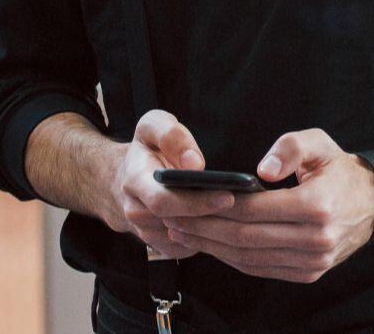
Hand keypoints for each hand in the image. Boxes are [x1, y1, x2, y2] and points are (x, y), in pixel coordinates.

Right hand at [109, 110, 234, 259]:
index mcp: (134, 180)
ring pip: (187, 237)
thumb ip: (171, 136)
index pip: (163, 200)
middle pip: (177, 222)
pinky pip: (190, 247)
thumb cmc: (149, 149)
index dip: (197, 202)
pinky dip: (211, 238)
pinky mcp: (162, 246)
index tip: (228, 195)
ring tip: (244, 216)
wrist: (127, 179)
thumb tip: (194, 163)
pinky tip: (229, 223)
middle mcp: (136, 211)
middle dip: (212, 215)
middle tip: (245, 207)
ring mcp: (148, 233)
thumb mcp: (153, 126)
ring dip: (214, 229)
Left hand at [161, 129, 373, 283]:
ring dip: (211, 248)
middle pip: (245, 238)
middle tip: (174, 219)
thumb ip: (290, 147)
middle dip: (204, 229)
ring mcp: (313, 261)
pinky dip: (232, 259)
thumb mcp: (321, 143)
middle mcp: (316, 239)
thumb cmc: (340, 171)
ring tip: (184, 233)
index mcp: (317, 205)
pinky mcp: (309, 273)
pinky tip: (211, 246)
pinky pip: (261, 269)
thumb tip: (261, 169)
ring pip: (249, 258)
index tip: (186, 200)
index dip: (215, 206)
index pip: (253, 210)